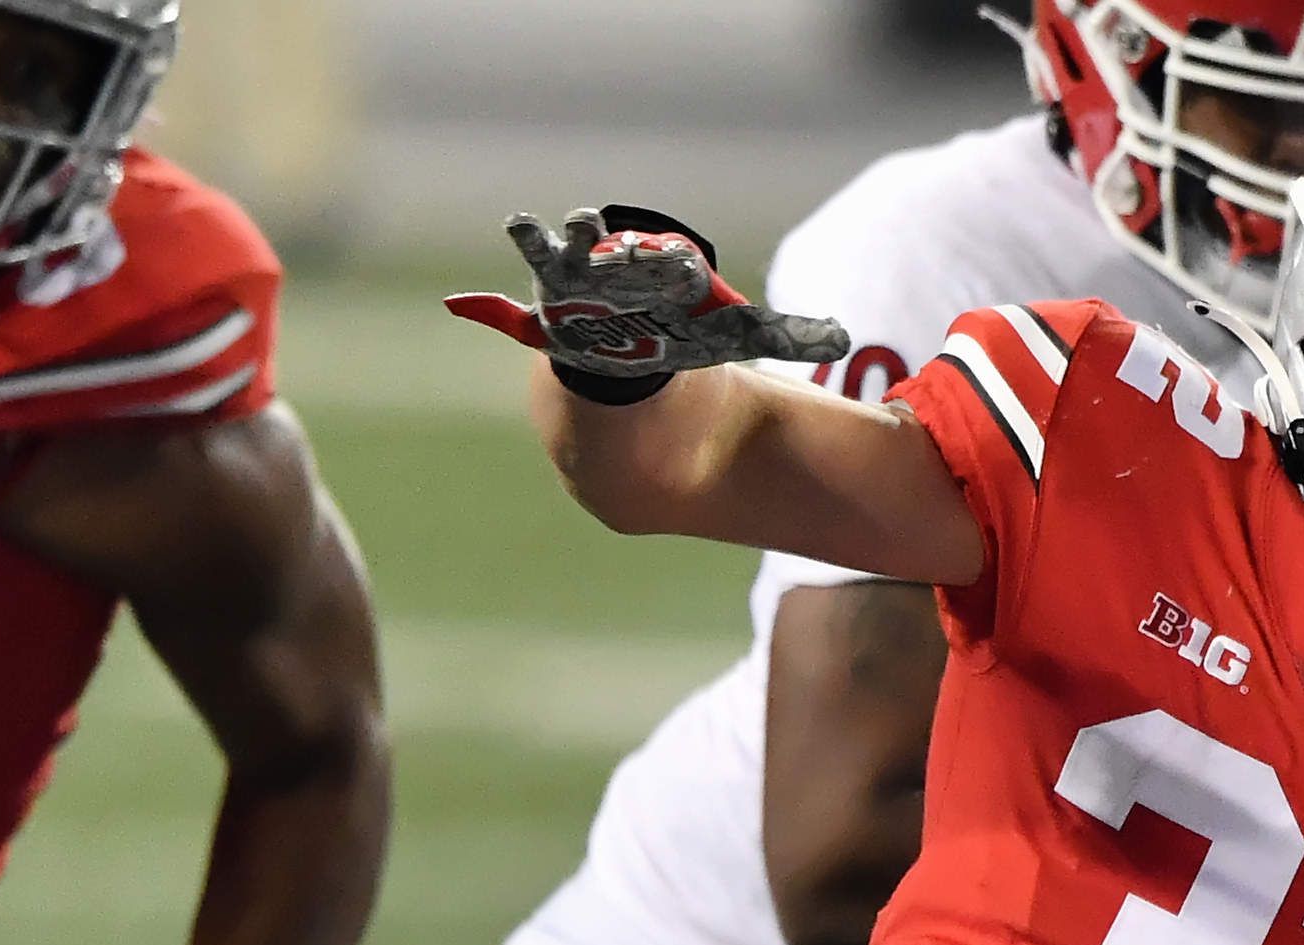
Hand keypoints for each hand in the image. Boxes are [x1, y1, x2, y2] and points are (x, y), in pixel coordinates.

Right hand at [444, 205, 847, 389]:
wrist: (635, 358)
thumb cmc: (680, 335)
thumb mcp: (733, 336)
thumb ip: (785, 332)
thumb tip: (845, 338)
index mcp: (659, 272)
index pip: (667, 266)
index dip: (673, 269)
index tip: (682, 272)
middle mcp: (615, 269)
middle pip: (608, 251)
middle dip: (603, 244)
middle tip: (599, 232)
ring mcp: (574, 285)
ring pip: (556, 260)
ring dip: (544, 244)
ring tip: (525, 227)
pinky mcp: (542, 309)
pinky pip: (509, 307)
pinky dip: (486, 306)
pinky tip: (458, 302)